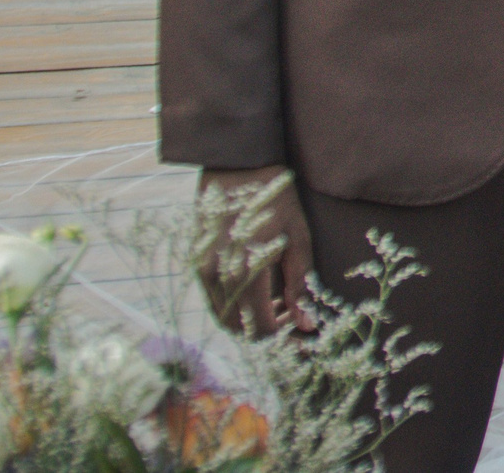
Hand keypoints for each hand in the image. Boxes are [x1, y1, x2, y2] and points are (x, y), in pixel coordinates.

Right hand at [196, 166, 315, 335]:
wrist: (238, 165)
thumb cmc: (276, 198)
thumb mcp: (297, 238)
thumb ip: (300, 284)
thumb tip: (307, 323)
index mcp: (244, 272)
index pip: (259, 330)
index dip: (282, 338)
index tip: (303, 332)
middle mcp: (216, 277)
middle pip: (237, 329)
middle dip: (267, 332)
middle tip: (294, 317)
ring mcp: (202, 270)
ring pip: (224, 316)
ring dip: (251, 319)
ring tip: (282, 302)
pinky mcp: (197, 262)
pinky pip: (215, 299)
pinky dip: (237, 304)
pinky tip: (262, 289)